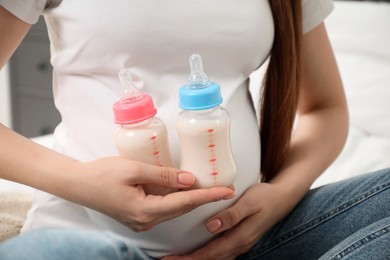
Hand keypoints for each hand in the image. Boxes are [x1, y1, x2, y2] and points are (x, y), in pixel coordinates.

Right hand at [68, 157, 233, 231]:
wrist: (78, 184)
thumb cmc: (102, 174)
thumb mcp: (135, 169)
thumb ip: (163, 175)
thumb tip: (190, 180)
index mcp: (146, 211)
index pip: (185, 203)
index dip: (209, 196)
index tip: (227, 191)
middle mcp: (146, 221)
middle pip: (182, 209)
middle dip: (204, 198)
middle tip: (224, 188)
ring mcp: (141, 221)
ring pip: (173, 209)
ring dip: (190, 198)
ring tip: (208, 188)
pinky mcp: (137, 216)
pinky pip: (163, 208)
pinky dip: (176, 199)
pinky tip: (183, 189)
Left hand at [163, 182, 293, 259]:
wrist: (284, 197)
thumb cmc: (266, 197)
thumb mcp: (249, 202)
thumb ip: (231, 215)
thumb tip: (211, 227)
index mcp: (240, 237)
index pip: (210, 253)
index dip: (189, 259)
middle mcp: (240, 245)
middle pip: (211, 259)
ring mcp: (242, 243)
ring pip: (217, 258)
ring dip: (198, 259)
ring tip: (181, 259)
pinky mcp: (242, 239)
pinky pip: (222, 252)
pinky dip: (209, 255)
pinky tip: (201, 252)